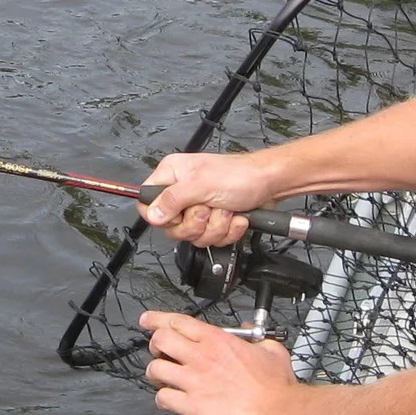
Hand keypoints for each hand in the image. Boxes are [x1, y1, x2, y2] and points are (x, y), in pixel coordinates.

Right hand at [136, 151, 275, 247]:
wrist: (269, 184)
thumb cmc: (240, 175)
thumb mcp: (202, 184)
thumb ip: (173, 199)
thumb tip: (151, 214)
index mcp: (172, 175)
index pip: (147, 202)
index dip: (160, 215)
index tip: (178, 214)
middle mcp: (182, 192)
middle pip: (171, 226)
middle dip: (196, 223)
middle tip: (208, 208)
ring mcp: (197, 209)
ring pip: (193, 236)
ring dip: (215, 227)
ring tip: (225, 209)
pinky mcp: (212, 221)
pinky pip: (210, 239)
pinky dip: (226, 231)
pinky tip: (234, 217)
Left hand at [140, 310, 295, 414]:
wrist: (277, 412)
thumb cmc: (275, 386)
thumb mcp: (270, 349)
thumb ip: (255, 337)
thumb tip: (250, 333)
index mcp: (217, 340)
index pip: (177, 321)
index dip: (157, 319)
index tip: (148, 320)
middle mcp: (201, 357)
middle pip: (159, 340)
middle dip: (155, 345)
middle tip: (160, 352)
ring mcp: (194, 381)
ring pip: (155, 369)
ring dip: (155, 373)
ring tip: (162, 378)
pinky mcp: (192, 405)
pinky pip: (163, 398)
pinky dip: (162, 399)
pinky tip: (169, 401)